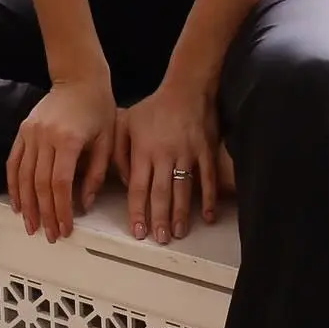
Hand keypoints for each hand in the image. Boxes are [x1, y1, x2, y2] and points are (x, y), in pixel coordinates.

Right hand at [7, 75, 115, 241]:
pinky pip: (14, 162)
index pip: (60, 183)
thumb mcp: (107, 140)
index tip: (64, 227)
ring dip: (26, 204)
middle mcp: (45, 137)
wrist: (79, 78)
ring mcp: (30, 133)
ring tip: (31, 225)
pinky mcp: (23, 131)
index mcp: (68, 140)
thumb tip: (85, 203)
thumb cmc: (98, 107)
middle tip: (49, 234)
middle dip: (44, 213)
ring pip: (23, 176)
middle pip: (40, 184)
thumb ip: (96, 173)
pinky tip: (17, 202)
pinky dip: (13, 184)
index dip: (61, 209)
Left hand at [113, 78, 219, 243]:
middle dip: (159, 218)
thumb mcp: (126, 123)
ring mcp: (187, 153)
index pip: (139, 187)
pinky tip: (208, 216)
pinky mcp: (205, 150)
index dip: (138, 211)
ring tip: (179, 233)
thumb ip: (120, 151)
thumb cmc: (154, 107)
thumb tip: (125, 180)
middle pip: (161, 192)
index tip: (138, 231)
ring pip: (183, 188)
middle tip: (160, 239)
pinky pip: (207, 177)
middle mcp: (165, 154)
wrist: (186, 88)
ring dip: (181, 213)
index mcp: (144, 150)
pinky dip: (208, 197)